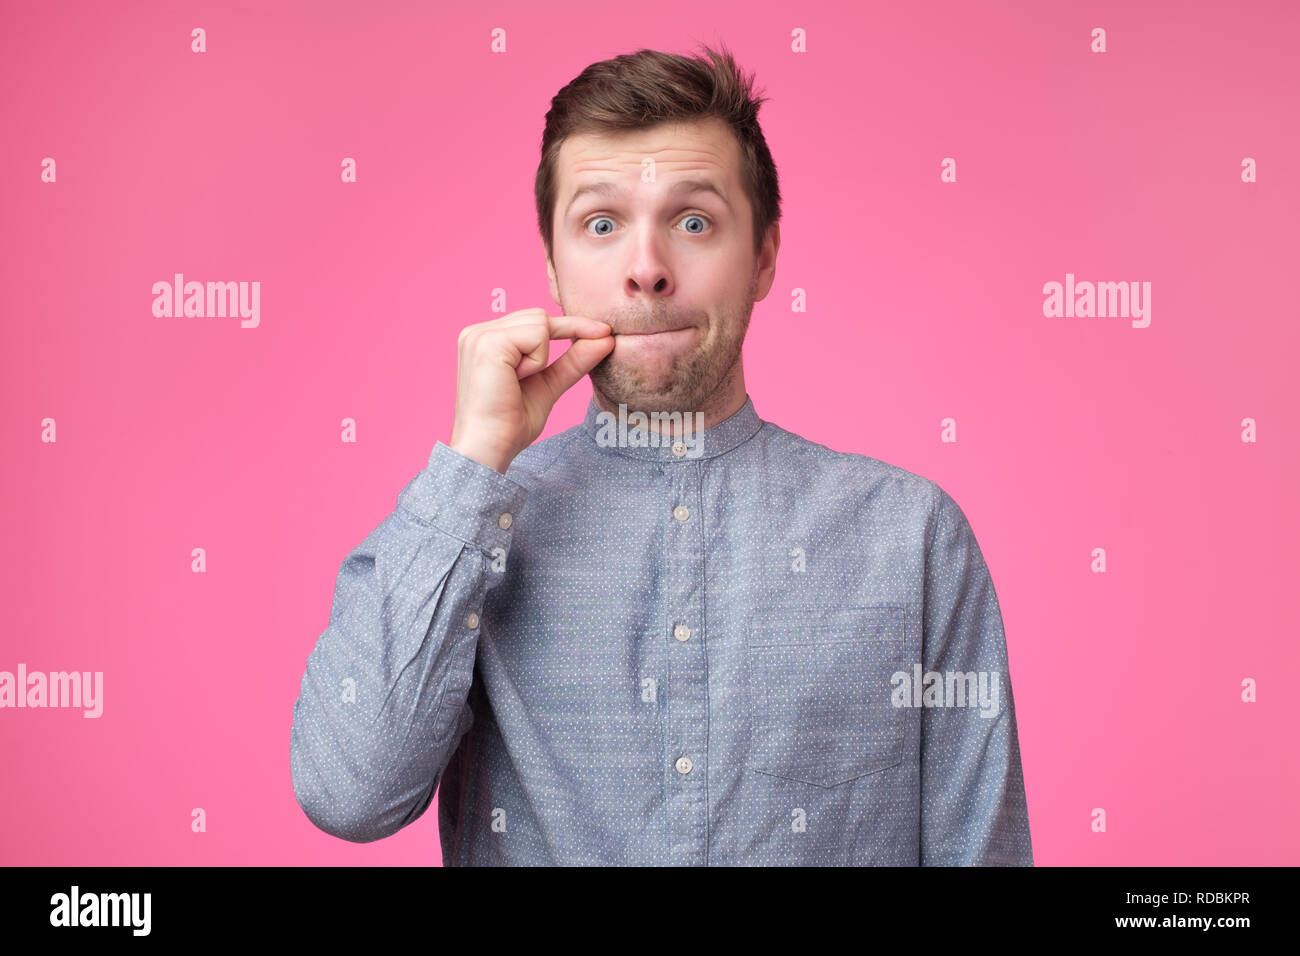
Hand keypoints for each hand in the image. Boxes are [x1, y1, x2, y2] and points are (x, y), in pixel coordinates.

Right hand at [448, 308, 613, 473]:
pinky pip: (537, 335)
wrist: (489, 448)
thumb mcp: (548, 386)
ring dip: (541, 357)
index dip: (571, 325)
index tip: (604, 332)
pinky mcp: (488, 342)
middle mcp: (478, 332)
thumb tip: (606, 338)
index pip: (536, 320)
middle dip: (549, 346)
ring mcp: (480, 334)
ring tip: (516, 382)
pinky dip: (536, 361)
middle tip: (525, 380)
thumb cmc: (509, 424)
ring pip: (541, 322)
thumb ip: (573, 361)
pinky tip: (515, 379)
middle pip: (540, 316)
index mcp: (486, 339)